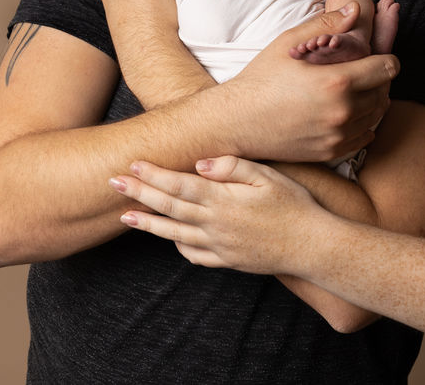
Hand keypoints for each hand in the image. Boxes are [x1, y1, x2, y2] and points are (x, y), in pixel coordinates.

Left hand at [110, 157, 320, 273]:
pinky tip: (169, 239)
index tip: (131, 164)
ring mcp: (219, 246)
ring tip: (125, 216)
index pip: (178, 184)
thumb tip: (201, 163)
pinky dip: (177, 246)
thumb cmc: (295, 205)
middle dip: (138, 194)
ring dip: (148, 223)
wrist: (312, 246)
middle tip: (112, 183)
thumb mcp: (269, 176)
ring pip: (174, 234)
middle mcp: (215, 225)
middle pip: (169, 207)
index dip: (152, 174)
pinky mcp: (228, 261)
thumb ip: (233, 167)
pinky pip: (194, 255)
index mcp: (223, 200)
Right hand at [221, 3, 398, 161]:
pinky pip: (365, 136)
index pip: (387, 67)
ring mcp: (338, 135)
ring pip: (377, 114)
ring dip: (372, 100)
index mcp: (336, 82)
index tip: (374, 55)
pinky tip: (348, 110)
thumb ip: (327, 24)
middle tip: (362, 70)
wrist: (236, 122)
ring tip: (354, 88)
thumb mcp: (289, 42)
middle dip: (378, 78)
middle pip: (385, 91)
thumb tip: (356, 10)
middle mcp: (342, 112)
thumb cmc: (261, 79)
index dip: (385, 57)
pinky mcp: (331, 152)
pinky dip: (363, 122)